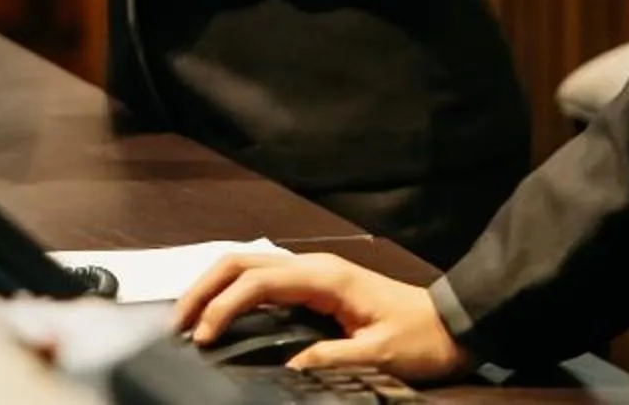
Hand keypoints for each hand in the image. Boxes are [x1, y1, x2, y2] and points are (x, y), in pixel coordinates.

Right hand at [174, 252, 470, 382]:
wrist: (451, 324)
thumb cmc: (419, 338)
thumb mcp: (379, 355)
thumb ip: (331, 359)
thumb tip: (287, 368)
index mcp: (324, 277)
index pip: (258, 281)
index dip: (224, 306)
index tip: (201, 338)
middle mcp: (312, 266)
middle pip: (241, 261)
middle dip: (204, 288)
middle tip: (177, 324)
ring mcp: (312, 273)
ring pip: (247, 266)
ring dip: (213, 287)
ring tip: (188, 319)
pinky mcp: (314, 286)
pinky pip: (261, 281)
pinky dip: (232, 293)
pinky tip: (219, 316)